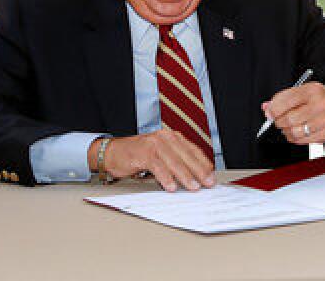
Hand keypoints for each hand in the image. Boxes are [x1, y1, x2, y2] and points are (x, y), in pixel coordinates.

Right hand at [93, 128, 214, 191]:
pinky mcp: (144, 153)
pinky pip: (158, 166)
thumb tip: (194, 177)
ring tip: (193, 187)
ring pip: (175, 161)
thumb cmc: (138, 155)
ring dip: (185, 176)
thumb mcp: (160, 155)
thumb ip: (175, 162)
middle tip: (207, 183)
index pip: (193, 150)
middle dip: (199, 171)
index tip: (212, 175)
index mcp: (172, 137)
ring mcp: (155, 144)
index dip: (204, 163)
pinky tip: (171, 186)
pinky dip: (166, 177)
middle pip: (187, 156)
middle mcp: (165, 138)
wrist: (113, 152)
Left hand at [263, 82, 324, 144]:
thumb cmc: (321, 98)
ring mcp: (323, 121)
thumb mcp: (304, 90)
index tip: (270, 111)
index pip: (286, 101)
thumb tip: (267, 107)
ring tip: (289, 125)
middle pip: (288, 119)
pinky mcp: (324, 134)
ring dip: (286, 130)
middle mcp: (319, 105)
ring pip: (293, 132)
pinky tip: (298, 130)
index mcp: (312, 91)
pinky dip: (294, 137)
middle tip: (278, 119)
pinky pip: (300, 141)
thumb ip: (284, 98)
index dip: (273, 108)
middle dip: (278, 121)